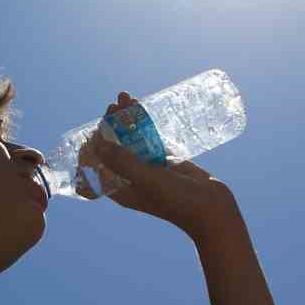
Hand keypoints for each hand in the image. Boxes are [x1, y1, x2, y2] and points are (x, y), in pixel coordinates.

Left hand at [81, 92, 241, 239]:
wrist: (212, 207)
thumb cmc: (177, 201)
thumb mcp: (147, 180)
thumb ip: (123, 162)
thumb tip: (97, 144)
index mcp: (120, 188)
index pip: (95, 167)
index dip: (92, 147)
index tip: (96, 129)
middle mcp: (130, 177)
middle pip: (112, 148)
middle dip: (110, 126)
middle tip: (113, 106)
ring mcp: (147, 167)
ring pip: (130, 139)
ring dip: (126, 119)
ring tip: (125, 97)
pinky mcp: (163, 159)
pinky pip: (148, 138)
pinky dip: (143, 123)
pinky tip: (139, 107)